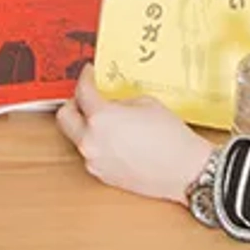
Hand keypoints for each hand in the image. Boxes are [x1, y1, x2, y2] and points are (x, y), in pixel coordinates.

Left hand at [55, 66, 213, 203]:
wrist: (185, 171)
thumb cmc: (171, 139)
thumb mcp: (145, 103)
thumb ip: (120, 100)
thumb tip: (111, 102)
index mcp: (101, 118)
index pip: (82, 92)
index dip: (85, 78)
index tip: (89, 74)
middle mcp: (91, 141)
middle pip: (64, 116)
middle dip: (73, 103)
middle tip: (87, 96)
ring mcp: (94, 160)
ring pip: (76, 137)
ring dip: (84, 125)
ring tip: (105, 119)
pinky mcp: (102, 175)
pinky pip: (90, 153)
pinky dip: (96, 142)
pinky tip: (115, 138)